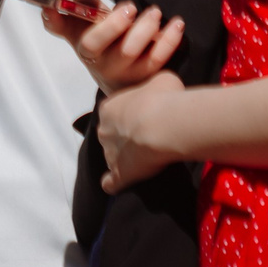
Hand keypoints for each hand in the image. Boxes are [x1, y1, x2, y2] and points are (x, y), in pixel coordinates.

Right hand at [42, 0, 182, 93]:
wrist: (120, 73)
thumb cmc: (105, 38)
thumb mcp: (92, 14)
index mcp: (76, 36)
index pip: (57, 27)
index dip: (53, 17)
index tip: (52, 6)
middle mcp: (92, 56)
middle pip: (93, 43)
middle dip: (112, 24)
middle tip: (129, 7)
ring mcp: (116, 69)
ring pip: (128, 51)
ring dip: (144, 29)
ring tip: (154, 12)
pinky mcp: (141, 76)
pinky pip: (156, 59)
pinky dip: (168, 41)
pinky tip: (175, 25)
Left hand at [97, 71, 189, 191]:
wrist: (164, 124)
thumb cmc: (163, 98)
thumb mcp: (162, 80)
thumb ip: (155, 86)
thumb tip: (160, 89)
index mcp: (110, 107)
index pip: (115, 112)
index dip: (130, 117)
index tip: (146, 119)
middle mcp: (104, 130)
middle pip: (111, 135)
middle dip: (126, 138)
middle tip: (149, 140)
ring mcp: (109, 153)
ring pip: (112, 156)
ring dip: (124, 159)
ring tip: (144, 162)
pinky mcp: (119, 173)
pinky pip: (110, 182)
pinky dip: (113, 184)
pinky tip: (117, 186)